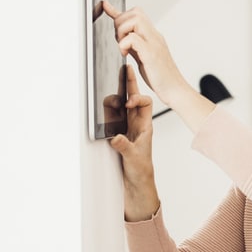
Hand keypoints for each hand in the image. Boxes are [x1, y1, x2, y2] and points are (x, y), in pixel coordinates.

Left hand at [103, 2, 186, 105]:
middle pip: (135, 12)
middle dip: (120, 23)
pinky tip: (125, 55)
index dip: (118, 11)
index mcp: (152, 36)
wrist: (175, 91)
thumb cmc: (161, 77)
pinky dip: (124, 44)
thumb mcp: (143, 57)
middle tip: (119, 40)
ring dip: (122, 31)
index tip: (105, 6)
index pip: (137, 14)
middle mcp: (154, 36)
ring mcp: (154, 44)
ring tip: (123, 47)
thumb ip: (133, 45)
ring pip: (135, 20)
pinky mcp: (151, 54)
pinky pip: (133, 39)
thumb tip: (123, 38)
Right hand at [107, 63, 161, 221]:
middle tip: (125, 67)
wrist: (138, 184)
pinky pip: (116, 115)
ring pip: (124, 105)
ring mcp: (128, 128)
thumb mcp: (133, 158)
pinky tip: (106, 99)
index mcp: (145, 126)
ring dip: (121, 92)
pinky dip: (112, 107)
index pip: (145, 104)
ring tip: (116, 76)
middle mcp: (137, 124)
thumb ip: (124, 147)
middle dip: (130, 83)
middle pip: (134, 98)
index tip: (129, 101)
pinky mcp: (119, 133)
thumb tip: (116, 137)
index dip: (138, 98)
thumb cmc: (141, 171)